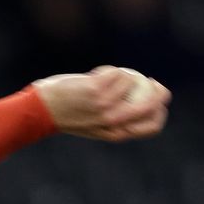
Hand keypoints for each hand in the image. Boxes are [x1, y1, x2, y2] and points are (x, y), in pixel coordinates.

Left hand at [32, 65, 170, 142]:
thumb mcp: (97, 124)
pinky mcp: (96, 91)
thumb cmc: (70, 115)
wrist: (42, 110)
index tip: (155, 97)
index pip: (154, 125)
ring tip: (104, 81)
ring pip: (134, 82)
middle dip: (158, 91)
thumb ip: (119, 116)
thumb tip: (149, 98)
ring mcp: (105, 106)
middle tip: (149, 81)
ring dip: (122, 76)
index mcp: (116, 133)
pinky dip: (108, 70)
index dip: (161, 109)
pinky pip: (118, 73)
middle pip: (152, 105)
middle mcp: (113, 122)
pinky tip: (94, 76)